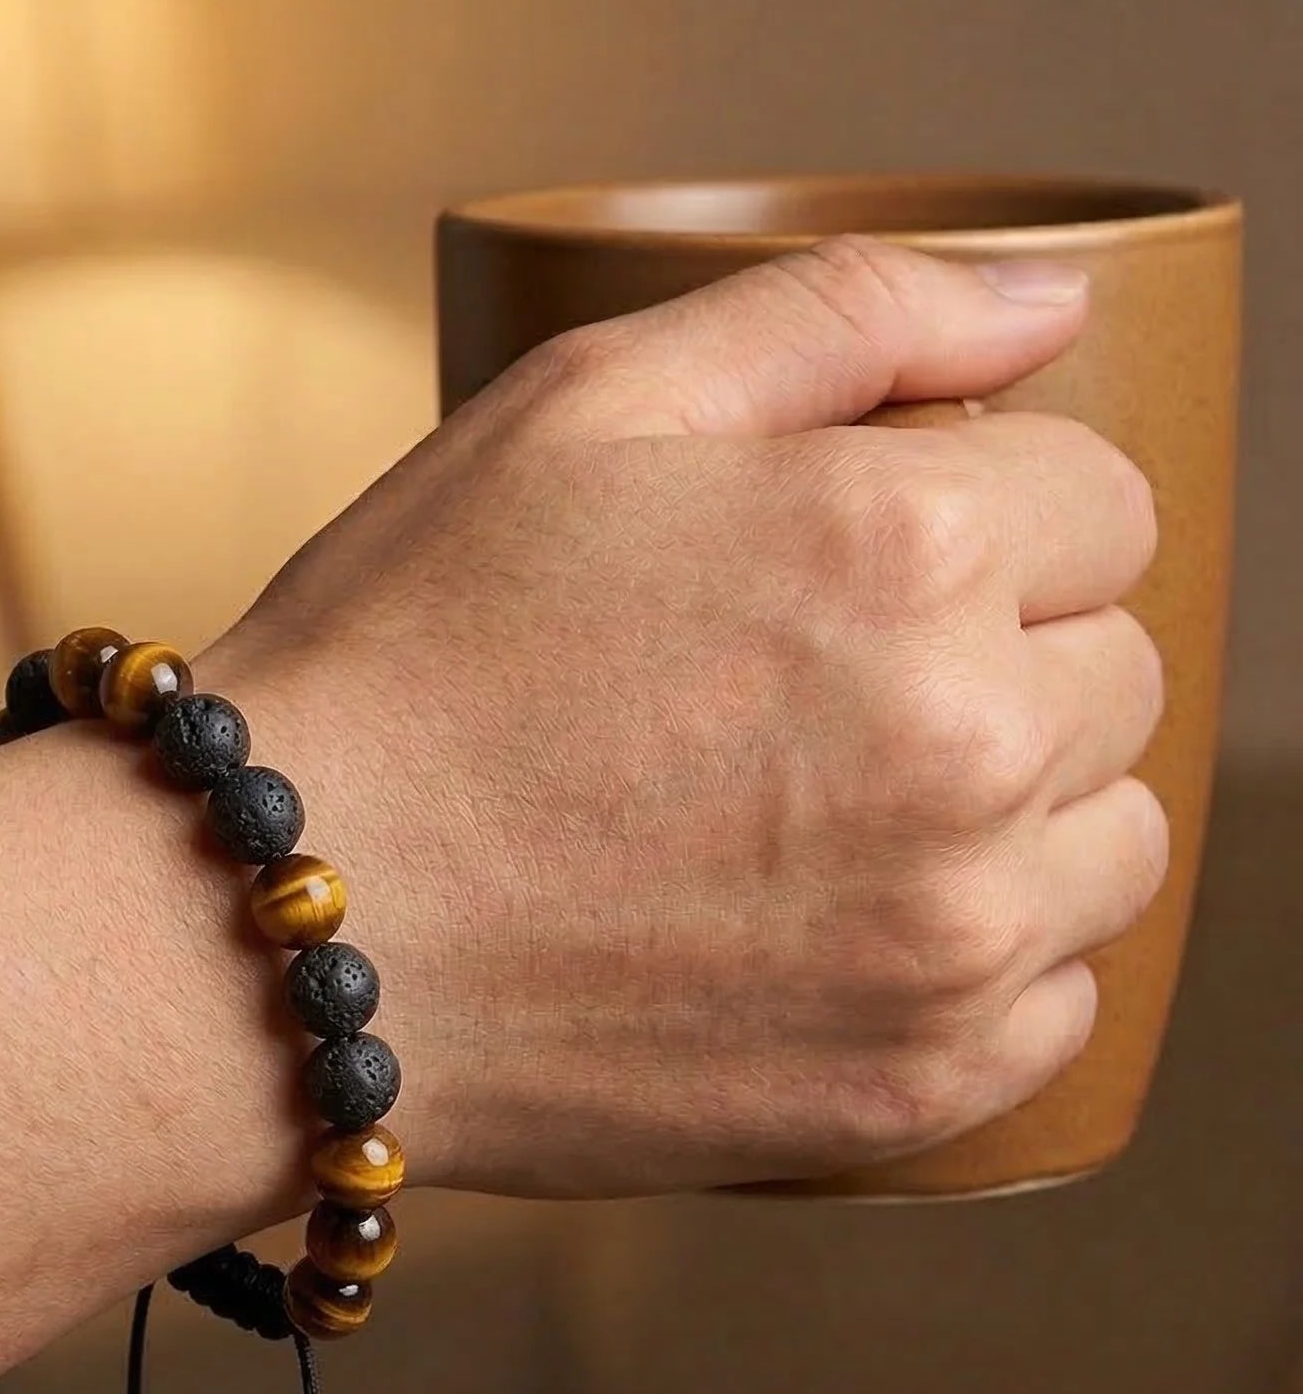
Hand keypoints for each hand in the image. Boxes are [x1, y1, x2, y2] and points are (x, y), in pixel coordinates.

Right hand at [206, 236, 1163, 1195]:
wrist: (274, 934)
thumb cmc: (402, 663)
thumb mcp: (583, 408)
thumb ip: (844, 315)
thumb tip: (1053, 306)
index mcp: (906, 546)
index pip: (1102, 505)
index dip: (984, 520)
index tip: (861, 573)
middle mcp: (965, 745)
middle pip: (1118, 675)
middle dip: (998, 660)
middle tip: (809, 701)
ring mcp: (950, 940)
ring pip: (1113, 845)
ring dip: (1015, 819)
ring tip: (824, 824)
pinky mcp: (910, 1087)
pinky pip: (1058, 1006)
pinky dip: (981, 968)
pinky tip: (836, 939)